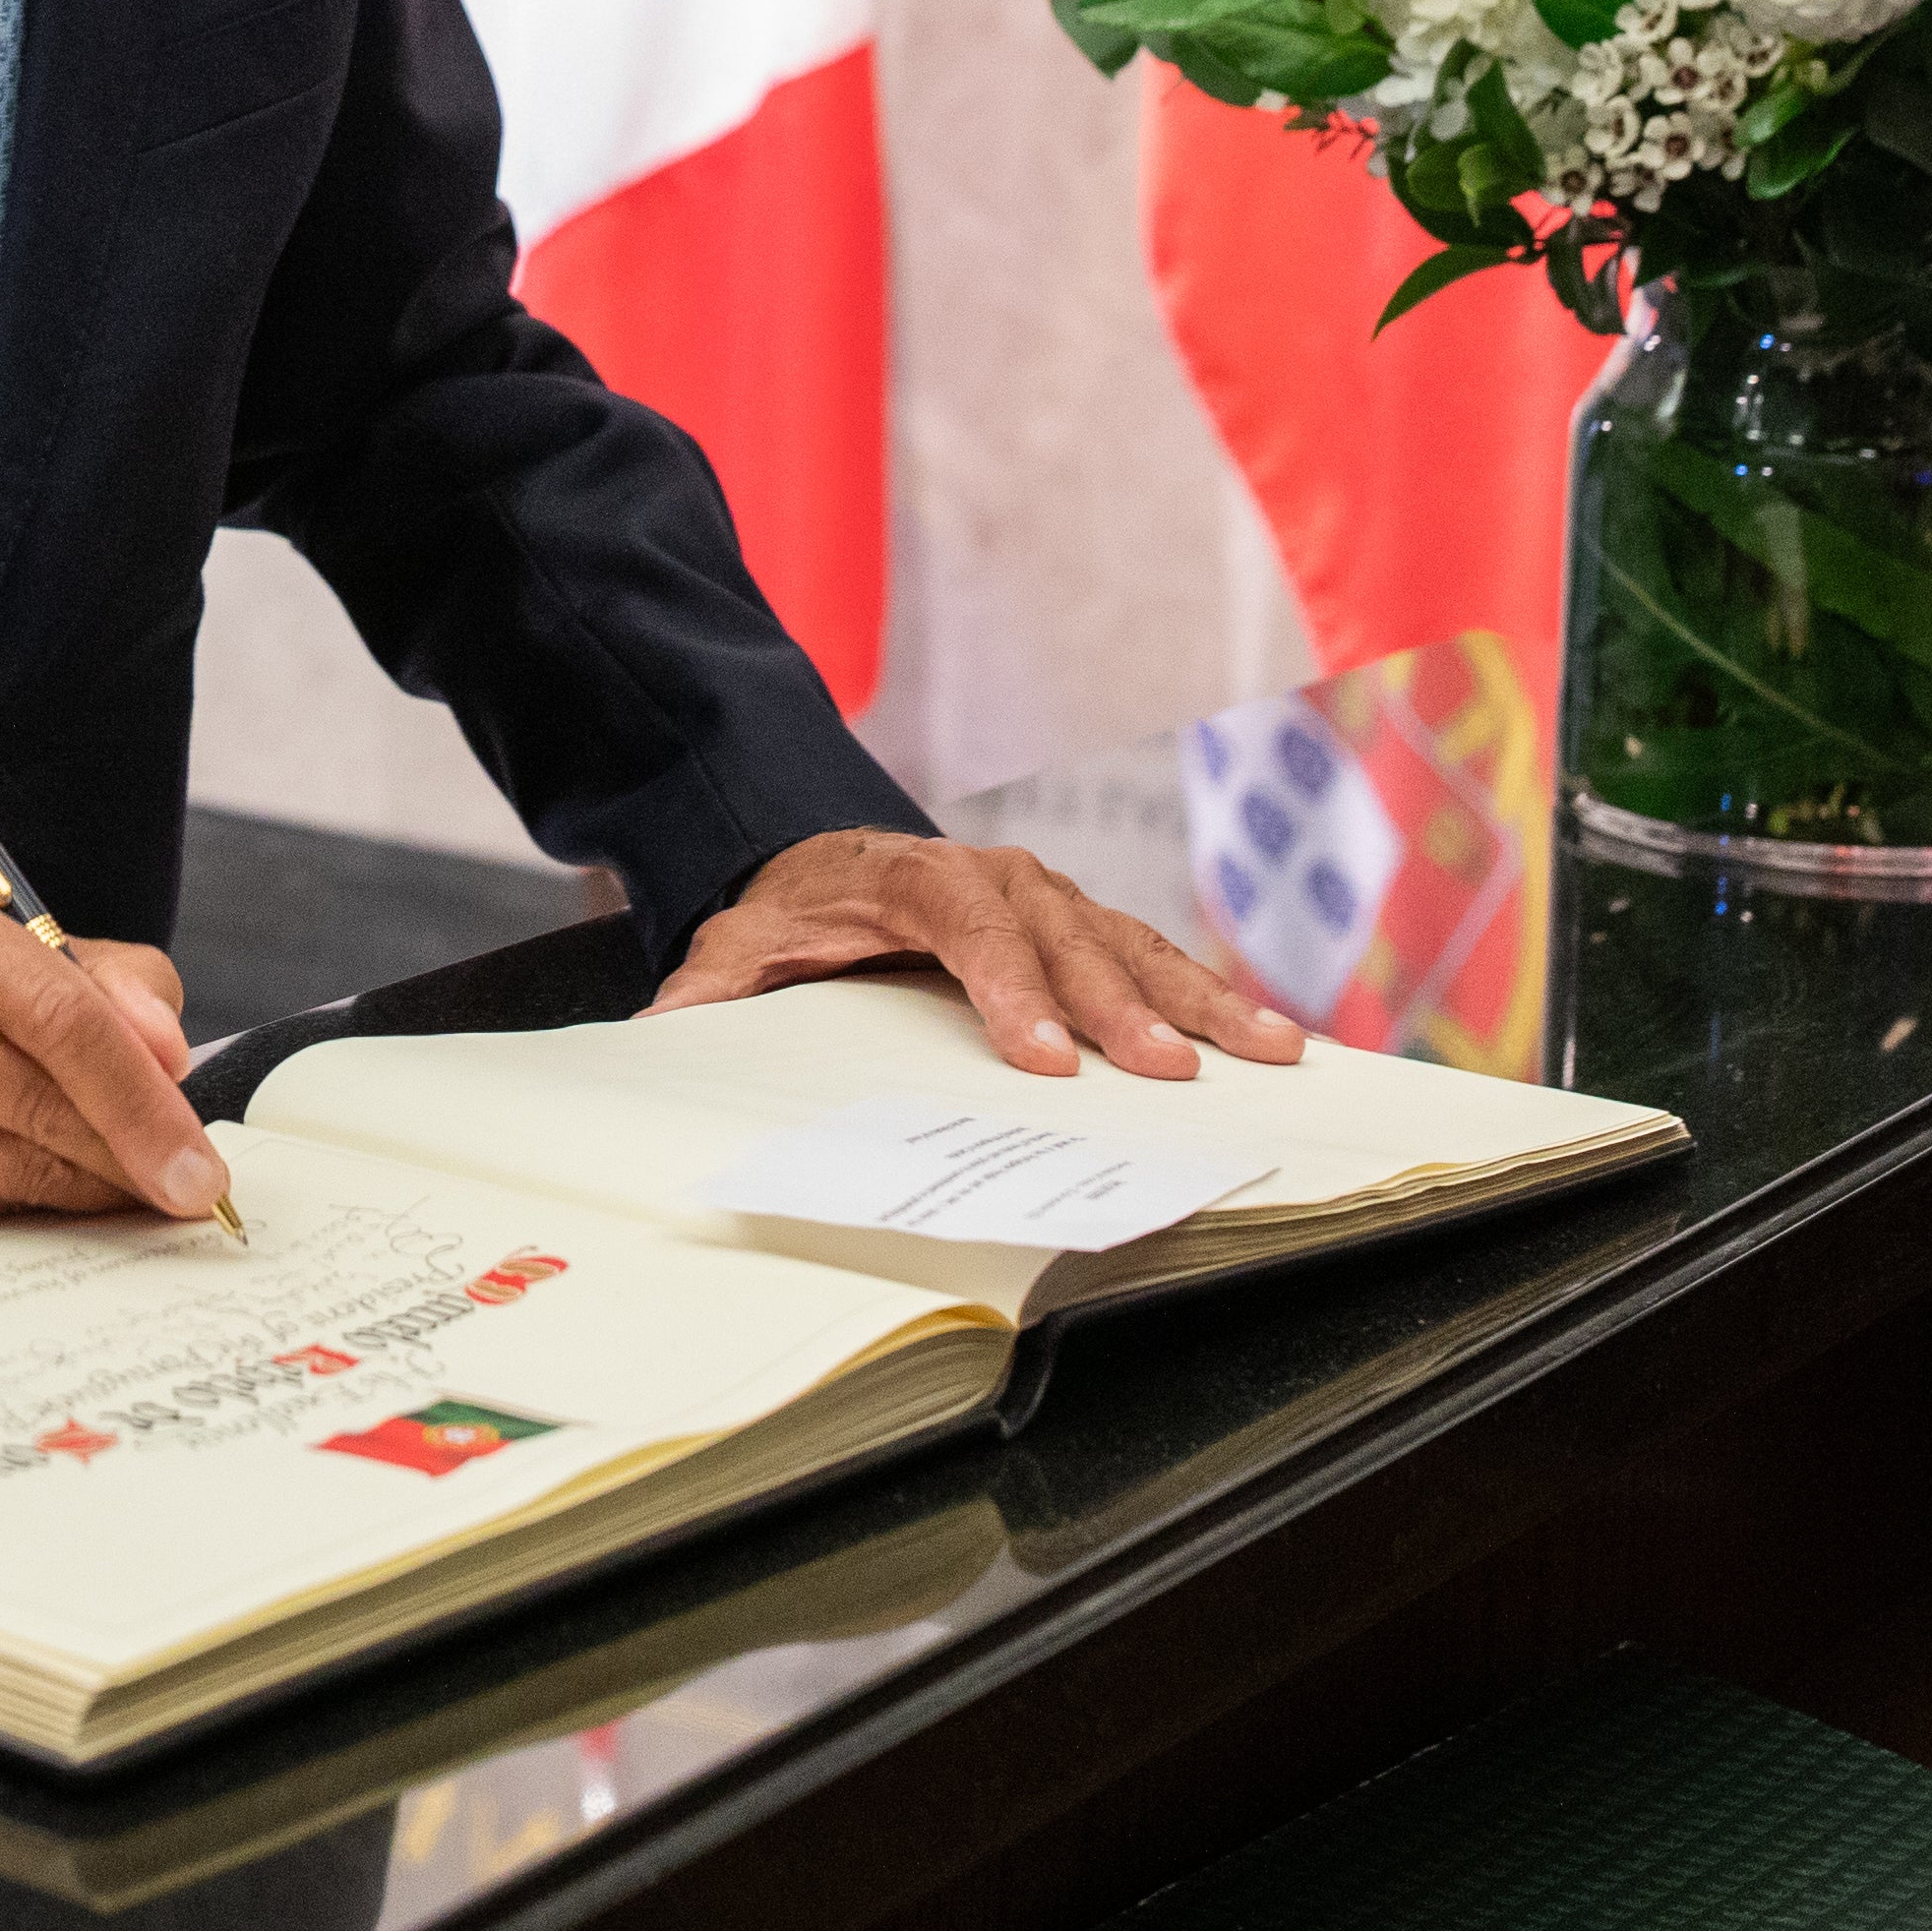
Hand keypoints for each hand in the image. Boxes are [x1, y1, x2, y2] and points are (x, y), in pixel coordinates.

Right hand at [0, 873, 224, 1244]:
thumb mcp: (5, 954)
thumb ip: (106, 983)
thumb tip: (166, 1050)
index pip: (59, 1012)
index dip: (139, 1094)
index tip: (197, 1156)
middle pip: (35, 1095)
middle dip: (127, 1152)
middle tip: (186, 1188)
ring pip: (3, 1163)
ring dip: (80, 1190)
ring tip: (123, 1190)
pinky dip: (20, 1215)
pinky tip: (47, 1205)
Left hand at [653, 831, 1309, 1079]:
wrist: (820, 856)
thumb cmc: (789, 913)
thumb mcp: (734, 946)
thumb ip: (705, 992)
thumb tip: (660, 1036)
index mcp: (914, 877)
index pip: (968, 925)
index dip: (1007, 988)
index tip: (1039, 1055)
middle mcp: (996, 876)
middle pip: (1064, 938)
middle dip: (1116, 1008)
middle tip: (1164, 1074)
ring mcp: (1049, 896)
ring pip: (1130, 944)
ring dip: (1199, 999)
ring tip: (1268, 1050)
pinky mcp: (1082, 924)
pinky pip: (1156, 958)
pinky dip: (1214, 995)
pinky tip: (1271, 1035)